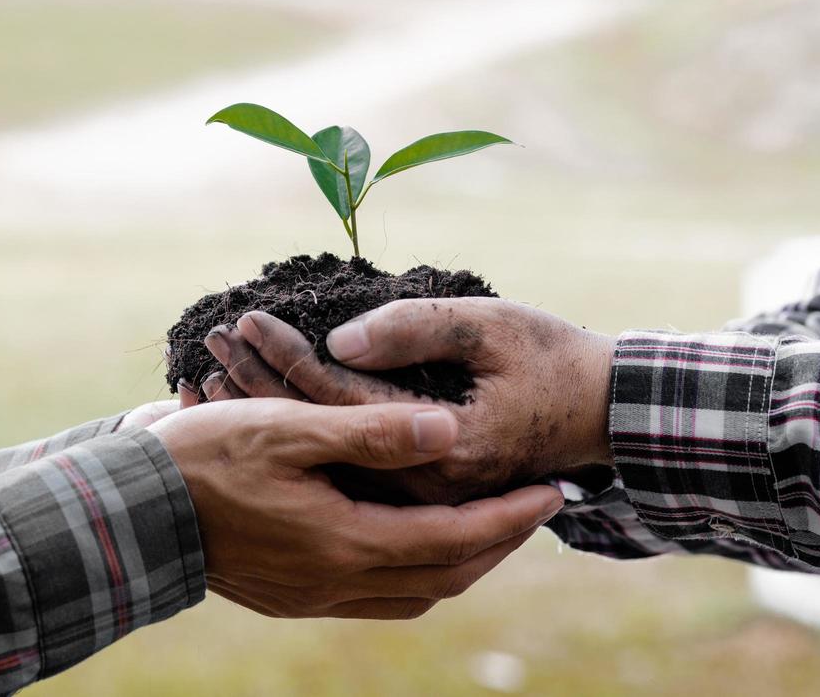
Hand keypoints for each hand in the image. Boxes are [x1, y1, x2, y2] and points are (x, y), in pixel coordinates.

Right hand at [147, 398, 562, 618]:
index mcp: (344, 542)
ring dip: (459, 563)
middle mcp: (336, 582)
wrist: (132, 509)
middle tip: (535, 509)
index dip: (509, 518)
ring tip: (487, 524)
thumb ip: (372, 431)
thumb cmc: (207, 456)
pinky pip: (376, 599)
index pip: (453, 540)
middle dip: (498, 544)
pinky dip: (414, 573)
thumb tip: (448, 432)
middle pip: (445, 578)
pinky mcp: (291, 596)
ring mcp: (313, 596)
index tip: (552, 492)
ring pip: (413, 595)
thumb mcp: (290, 427)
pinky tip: (413, 541)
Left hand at [200, 299, 613, 503]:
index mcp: (441, 448)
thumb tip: (338, 343)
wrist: (607, 412)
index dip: (288, 359)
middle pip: (320, 440)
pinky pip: (345, 467)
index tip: (244, 320)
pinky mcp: (422, 492)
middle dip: (260, 391)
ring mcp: (422, 499)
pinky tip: (263, 405)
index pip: (341, 403)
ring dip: (272, 415)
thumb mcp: (492, 325)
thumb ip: (416, 330)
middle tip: (212, 347)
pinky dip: (301, 434)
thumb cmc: (555, 359)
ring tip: (218, 374)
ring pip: (324, 460)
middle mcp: (425, 487)